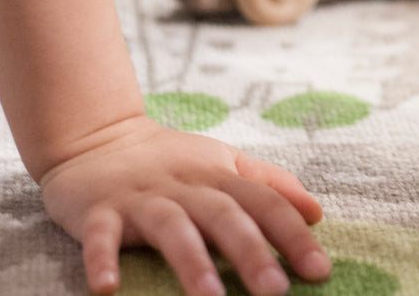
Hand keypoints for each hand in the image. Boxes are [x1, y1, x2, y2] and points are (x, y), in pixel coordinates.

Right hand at [39, 116, 330, 295]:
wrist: (98, 138)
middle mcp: (185, 186)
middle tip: (277, 291)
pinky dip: (102, 259)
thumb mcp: (225, 163)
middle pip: (225, 216)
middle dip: (252, 253)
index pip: (265, 203)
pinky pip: (101, 236)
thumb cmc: (171, 161)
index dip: (294, 235)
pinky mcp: (98, 211)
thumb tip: (317, 211)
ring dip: (191, 262)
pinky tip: (109, 288)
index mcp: (219, 176)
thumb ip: (269, 185)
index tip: (320, 270)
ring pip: (171, 228)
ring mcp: (141, 199)